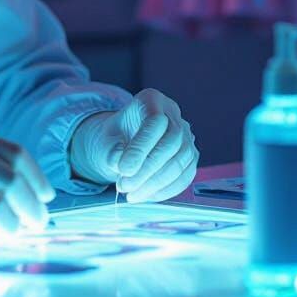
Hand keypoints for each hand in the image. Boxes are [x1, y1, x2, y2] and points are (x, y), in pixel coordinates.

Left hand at [69, 89, 197, 202]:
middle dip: (147, 170)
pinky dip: (166, 190)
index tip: (123, 170)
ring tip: (132, 195)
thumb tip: (126, 170)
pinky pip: (185, 176)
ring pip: (180, 162)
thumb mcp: (105, 139)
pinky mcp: (190, 157)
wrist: (124, 142)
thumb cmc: (114, 137)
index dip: (140, 148)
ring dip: (156, 184)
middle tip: (124, 187)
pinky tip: (146, 196)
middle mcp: (173, 114)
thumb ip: (112, 151)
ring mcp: (186, 135)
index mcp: (151, 100)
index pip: (154, 122)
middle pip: (171, 143)